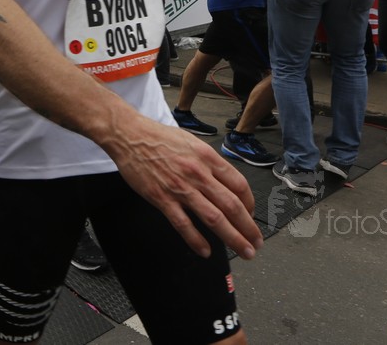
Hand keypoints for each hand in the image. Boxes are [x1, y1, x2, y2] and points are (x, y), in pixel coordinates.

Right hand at [110, 119, 262, 259]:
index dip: (250, 205)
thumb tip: (225, 182)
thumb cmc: (159, 138)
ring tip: (244, 251)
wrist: (129, 136)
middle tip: (256, 243)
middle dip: (248, 228)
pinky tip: (205, 251)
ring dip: (233, 238)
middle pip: (232, 206)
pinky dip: (196, 240)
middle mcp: (198, 173)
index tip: (251, 216)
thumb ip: (209, 162)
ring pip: (214, 218)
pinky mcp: (161, 198)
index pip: (239, 185)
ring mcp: (180, 187)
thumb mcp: (192, 142)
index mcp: (207, 158)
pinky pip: (183, 224)